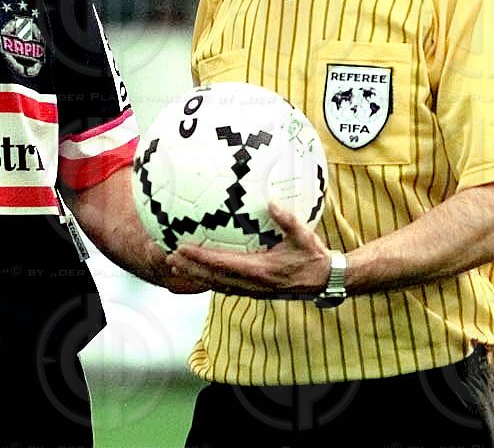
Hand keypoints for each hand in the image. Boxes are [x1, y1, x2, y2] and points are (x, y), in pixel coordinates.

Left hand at [166, 202, 332, 298]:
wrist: (326, 281)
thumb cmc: (314, 257)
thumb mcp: (304, 236)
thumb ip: (287, 220)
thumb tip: (272, 201)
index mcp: (261, 271)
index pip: (223, 263)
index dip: (200, 257)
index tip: (181, 248)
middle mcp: (254, 284)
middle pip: (214, 278)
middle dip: (190, 269)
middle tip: (167, 258)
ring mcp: (254, 290)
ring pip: (218, 285)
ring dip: (196, 277)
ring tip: (175, 268)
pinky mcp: (256, 292)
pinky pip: (227, 287)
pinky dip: (210, 281)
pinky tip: (200, 275)